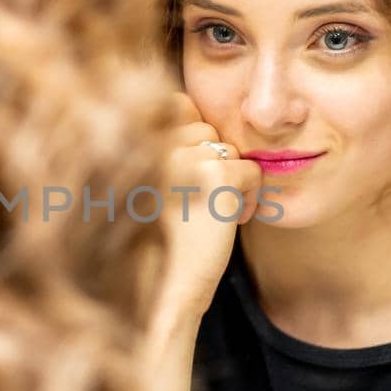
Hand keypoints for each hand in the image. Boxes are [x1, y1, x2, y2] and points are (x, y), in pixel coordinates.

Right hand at [156, 93, 262, 317]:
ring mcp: (188, 156)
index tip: (193, 175)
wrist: (166, 285)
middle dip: (215, 163)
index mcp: (138, 140)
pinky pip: (252, 170)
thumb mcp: (154, 183)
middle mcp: (159, 142)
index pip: (179, 105)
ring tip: (214, 215)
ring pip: (231, 150)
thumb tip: (190, 110)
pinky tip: (229, 222)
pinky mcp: (217, 175)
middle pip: (209, 130)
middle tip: (203, 202)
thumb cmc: (161, 238)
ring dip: (232, 182)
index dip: (194, 137)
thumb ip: (167, 147)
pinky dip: (250, 197)